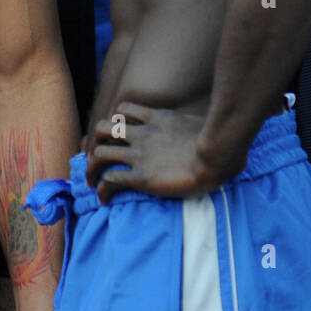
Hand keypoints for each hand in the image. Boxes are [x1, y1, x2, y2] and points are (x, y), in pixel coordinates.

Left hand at [85, 102, 229, 202]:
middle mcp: (143, 134)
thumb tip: (209, 129)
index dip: (114, 121)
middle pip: (103, 128)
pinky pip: (111, 180)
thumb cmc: (219, 141)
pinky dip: (103, 190)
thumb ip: (193, 125)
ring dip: (91, 169)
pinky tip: (104, 199)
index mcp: (157, 118)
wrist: (218, 155)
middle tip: (95, 159)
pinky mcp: (142, 177)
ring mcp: (140, 155)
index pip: (124, 110)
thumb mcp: (201, 122)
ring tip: (91, 182)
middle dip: (94, 142)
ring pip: (100, 154)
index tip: (114, 136)